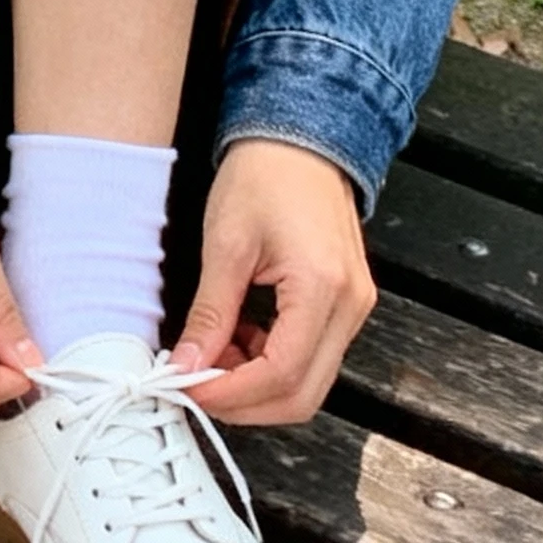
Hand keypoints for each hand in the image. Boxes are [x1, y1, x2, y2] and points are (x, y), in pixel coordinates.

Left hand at [171, 139, 376, 424]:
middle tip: (196, 387)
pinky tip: (237, 341)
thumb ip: (210, 313)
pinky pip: (313, 356)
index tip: (189, 389)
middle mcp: (350, 306)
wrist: (300, 139)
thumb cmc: (265, 176)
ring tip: (211, 358)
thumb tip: (188, 365)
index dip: (232, 394)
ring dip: (257, 385)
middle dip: (245, 403)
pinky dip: (272, 364)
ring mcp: (354, 307)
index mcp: (323, 288)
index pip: (281, 373)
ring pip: (310, 381)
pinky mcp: (346, 304)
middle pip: (303, 393)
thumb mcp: (226, 243)